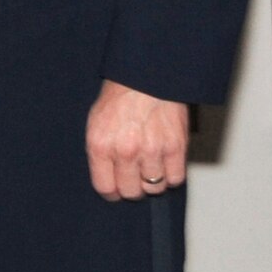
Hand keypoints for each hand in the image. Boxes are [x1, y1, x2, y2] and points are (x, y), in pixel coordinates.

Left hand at [86, 78, 188, 199]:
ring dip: (153, 181)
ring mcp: (152, 150)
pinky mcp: (175, 147)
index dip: (111, 192)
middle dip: (132, 188)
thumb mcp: (96, 124)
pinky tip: (165, 164)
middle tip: (134, 179)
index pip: (105, 187)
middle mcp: (125, 151)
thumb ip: (100, 152)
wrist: (145, 79)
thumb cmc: (119, 98)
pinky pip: (175, 178)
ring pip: (155, 187)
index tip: (115, 191)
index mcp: (100, 145)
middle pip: (131, 191)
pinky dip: (171, 175)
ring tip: (150, 167)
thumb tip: (107, 177)